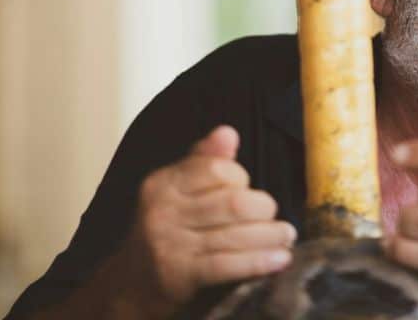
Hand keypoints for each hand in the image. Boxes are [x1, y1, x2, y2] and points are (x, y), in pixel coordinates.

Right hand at [119, 125, 294, 314]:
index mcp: (164, 183)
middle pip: (233, 203)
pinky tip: (280, 258)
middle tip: (275, 216)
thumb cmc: (165, 230)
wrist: (130, 284)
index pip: (217, 169)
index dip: (242, 178)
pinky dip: (259, 261)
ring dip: (270, 236)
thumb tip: (228, 132)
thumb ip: (203, 161)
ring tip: (287, 235)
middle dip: (263, 209)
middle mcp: (163, 211)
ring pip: (236, 234)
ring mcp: (170, 244)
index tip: (249, 190)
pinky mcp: (180, 275)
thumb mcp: (176, 191)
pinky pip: (229, 265)